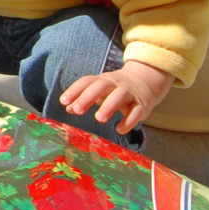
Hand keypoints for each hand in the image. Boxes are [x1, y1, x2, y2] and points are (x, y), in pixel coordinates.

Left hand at [59, 60, 175, 134]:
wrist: (145, 81)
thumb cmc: (115, 88)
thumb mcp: (100, 90)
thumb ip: (84, 98)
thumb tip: (68, 108)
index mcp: (103, 80)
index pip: (87, 81)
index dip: (75, 90)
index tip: (63, 101)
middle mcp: (115, 84)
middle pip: (101, 86)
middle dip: (88, 97)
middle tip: (77, 110)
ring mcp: (130, 93)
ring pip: (120, 96)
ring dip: (109, 106)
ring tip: (98, 119)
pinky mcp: (142, 104)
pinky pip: (136, 111)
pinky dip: (129, 120)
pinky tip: (120, 129)